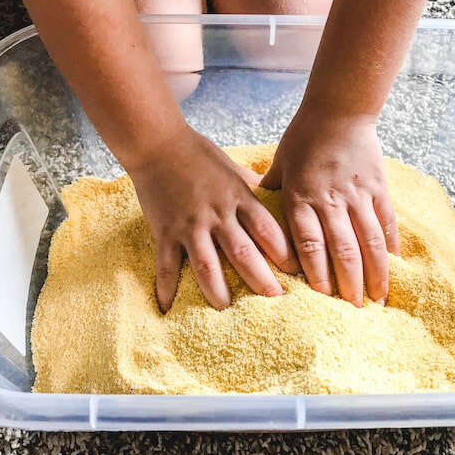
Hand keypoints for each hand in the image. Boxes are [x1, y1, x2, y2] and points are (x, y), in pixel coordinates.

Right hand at [126, 125, 299, 311]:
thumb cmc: (198, 153)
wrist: (157, 143)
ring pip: (207, 265)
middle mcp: (217, 215)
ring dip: (218, 292)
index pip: (268, 230)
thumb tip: (274, 192)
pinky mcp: (165, 231)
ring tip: (227, 311)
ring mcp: (190, 225)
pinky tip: (168, 307)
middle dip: (261, 281)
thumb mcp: (233, 167)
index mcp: (238, 198)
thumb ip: (253, 185)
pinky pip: (167, 264)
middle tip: (275, 302)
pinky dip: (166, 287)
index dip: (285, 253)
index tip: (296, 272)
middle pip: (244, 254)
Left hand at [261, 112, 399, 306]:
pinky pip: (387, 221)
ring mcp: (358, 194)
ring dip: (375, 273)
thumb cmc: (305, 137)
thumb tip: (252, 219)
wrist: (340, 109)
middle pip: (343, 249)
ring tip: (377, 299)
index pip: (310, 243)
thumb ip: (271, 194)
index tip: (321, 297)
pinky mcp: (379, 187)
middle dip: (349, 283)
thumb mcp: (280, 164)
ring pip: (369, 241)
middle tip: (352, 311)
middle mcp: (331, 199)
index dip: (317, 273)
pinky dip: (391, 246)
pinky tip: (395, 267)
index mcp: (302, 197)